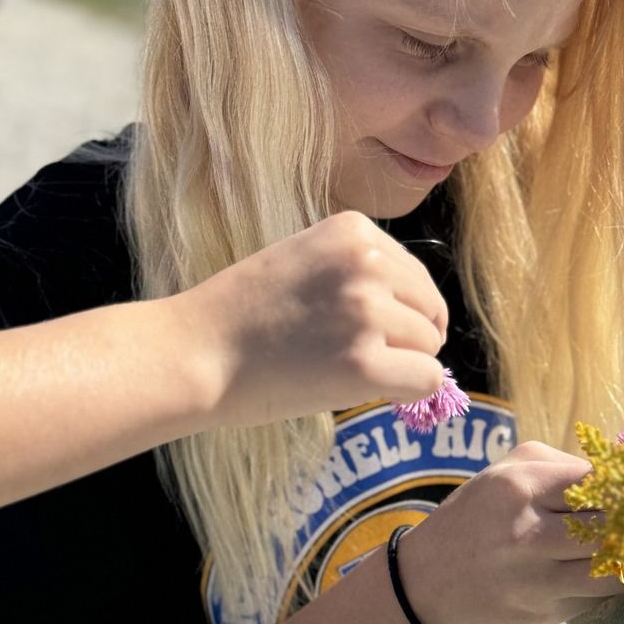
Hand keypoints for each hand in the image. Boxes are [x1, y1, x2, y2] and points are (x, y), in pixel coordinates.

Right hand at [173, 211, 448, 428]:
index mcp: (353, 229)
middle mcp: (366, 261)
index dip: (397, 310)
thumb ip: (358, 273)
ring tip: (342, 367)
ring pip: (430, 346)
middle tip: (354, 355)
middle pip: (430, 309)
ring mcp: (366, 311)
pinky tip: (366, 390)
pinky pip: (427, 380)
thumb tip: (418, 312)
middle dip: (406, 338)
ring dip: (399, 365)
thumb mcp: (305, 262)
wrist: (193, 353)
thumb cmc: (241, 316)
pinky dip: (408, 393)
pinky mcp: (364, 362)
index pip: (414, 274)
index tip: (355, 328)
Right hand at [400, 441, 623, 623]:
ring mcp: (536, 579)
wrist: (424, 586)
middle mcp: (528, 533)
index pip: (599, 481)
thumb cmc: (474, 518)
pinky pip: (596, 596)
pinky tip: (612, 571)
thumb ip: (562, 467)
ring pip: (614, 568)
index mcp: (520, 487)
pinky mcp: (544, 613)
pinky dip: (609, 584)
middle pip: (612, 525)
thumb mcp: (504, 474)